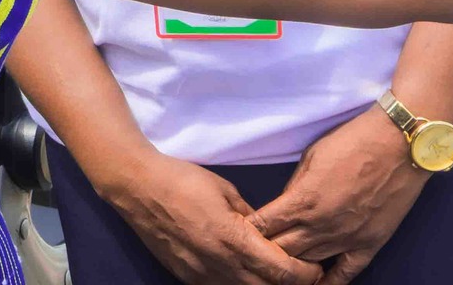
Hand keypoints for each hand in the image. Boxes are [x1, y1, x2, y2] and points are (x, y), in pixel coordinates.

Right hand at [95, 149, 324, 284]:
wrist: (136, 187)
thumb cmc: (182, 180)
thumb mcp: (225, 190)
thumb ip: (251, 217)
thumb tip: (269, 232)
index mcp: (235, 240)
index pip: (283, 271)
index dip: (306, 274)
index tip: (316, 268)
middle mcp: (221, 264)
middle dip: (289, 284)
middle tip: (300, 274)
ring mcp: (201, 275)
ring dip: (262, 284)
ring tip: (270, 273)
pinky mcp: (186, 277)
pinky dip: (236, 283)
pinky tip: (239, 271)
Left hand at [250, 109, 425, 283]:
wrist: (397, 146)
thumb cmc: (350, 143)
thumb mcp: (310, 159)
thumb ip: (295, 188)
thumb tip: (284, 207)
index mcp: (302, 201)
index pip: (263, 227)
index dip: (248, 231)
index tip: (238, 233)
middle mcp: (321, 225)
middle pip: (282, 251)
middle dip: (265, 251)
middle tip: (254, 252)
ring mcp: (346, 238)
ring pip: (309, 264)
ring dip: (292, 266)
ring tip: (279, 267)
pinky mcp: (369, 244)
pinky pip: (346, 273)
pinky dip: (329, 282)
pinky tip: (317, 284)